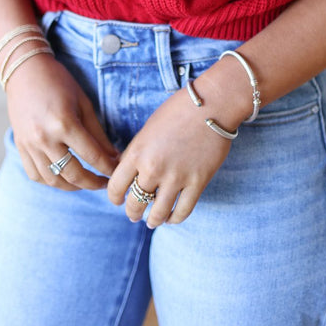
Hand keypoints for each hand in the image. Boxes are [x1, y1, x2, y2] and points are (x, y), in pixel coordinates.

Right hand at [5, 51, 120, 190]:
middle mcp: (45, 138)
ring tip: (85, 182)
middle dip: (93, 183)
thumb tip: (113, 156)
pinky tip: (63, 178)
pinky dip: (50, 181)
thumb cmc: (58, 82)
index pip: (92, 156)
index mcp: (64, 124)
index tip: (117, 172)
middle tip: (105, 183)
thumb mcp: (84, 103)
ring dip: (73, 187)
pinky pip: (35, 175)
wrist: (25, 71)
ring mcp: (30, 145)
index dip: (108, 168)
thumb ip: (98, 133)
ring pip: (53, 180)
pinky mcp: (20, 146)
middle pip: (73, 174)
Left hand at [108, 86, 232, 226]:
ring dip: (152, 220)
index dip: (114, 197)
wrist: (212, 104)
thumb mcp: (148, 129)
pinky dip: (174, 219)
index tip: (118, 200)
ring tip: (152, 221)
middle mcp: (153, 168)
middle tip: (134, 214)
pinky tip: (171, 217)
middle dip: (132, 212)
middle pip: (135, 203)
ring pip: (157, 213)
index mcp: (137, 152)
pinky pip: (182, 211)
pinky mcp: (197, 183)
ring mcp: (176, 178)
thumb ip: (137, 152)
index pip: (116, 187)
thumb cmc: (178, 110)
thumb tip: (127, 171)